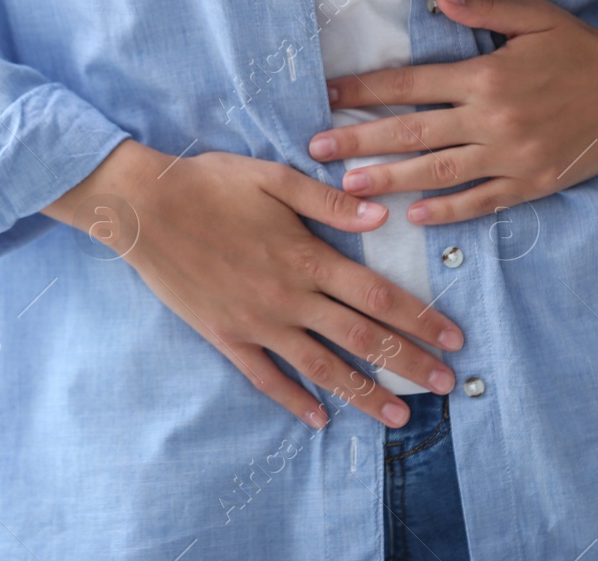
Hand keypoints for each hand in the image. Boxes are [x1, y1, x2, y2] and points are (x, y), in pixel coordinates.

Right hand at [42, 140, 464, 429]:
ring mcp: (257, 323)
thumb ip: (328, 202)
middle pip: (361, 339)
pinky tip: (319, 419)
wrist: (144, 207)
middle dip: (408, 363)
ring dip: (364, 393)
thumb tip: (381, 216)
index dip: (419, 318)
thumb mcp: (274, 178)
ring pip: (321, 366)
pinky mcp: (226, 337)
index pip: (377, 296)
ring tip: (400, 417)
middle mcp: (289, 299)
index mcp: (307, 257)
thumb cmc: (211, 183)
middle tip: (447, 386)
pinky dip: (294, 400)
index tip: (453, 338)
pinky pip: (266, 378)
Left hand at [307, 0, 597, 224]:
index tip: (327, 96)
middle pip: (411, 132)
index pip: (409, 84)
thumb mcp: (535, 16)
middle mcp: (491, 117)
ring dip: (389, 181)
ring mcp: (511, 154)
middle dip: (358, 142)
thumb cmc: (582, 46)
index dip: (363, 90)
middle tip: (316, 152)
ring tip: (349, 190)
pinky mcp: (533, 182)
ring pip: (438, 171)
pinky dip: (448, 211)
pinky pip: (482, 201)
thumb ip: (483, 8)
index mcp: (484, 74)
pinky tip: (415, 217)